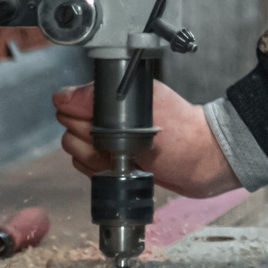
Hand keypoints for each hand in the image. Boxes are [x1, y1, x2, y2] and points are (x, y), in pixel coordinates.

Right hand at [52, 79, 239, 197]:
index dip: (79, 118)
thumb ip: (101, 101)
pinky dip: (98, 170)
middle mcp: (108, 117)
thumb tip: (63, 97)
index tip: (97, 126)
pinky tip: (118, 168)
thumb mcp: (144, 111)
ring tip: (120, 158)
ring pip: (75, 149)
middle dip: (87, 141)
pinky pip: (87, 166)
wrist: (204, 163)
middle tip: (116, 144)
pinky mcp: (112, 161)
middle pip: (69, 128)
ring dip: (93, 158)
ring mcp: (109, 140)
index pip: (69, 104)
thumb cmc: (182, 135)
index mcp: (115, 98)